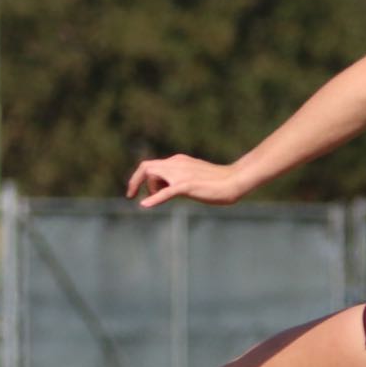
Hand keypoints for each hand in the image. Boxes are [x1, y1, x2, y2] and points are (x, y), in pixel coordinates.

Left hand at [125, 154, 246, 208]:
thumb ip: (178, 179)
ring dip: (150, 190)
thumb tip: (166, 189)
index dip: (137, 177)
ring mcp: (181, 175)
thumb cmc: (216, 181)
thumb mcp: (192, 176)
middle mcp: (176, 164)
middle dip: (135, 181)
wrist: (234, 179)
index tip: (132, 190)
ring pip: (153, 177)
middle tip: (131, 195)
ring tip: (160, 198)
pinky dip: (154, 198)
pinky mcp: (187, 186)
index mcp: (177, 161)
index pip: (150, 165)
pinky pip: (167, 191)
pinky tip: (145, 205)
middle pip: (146, 167)